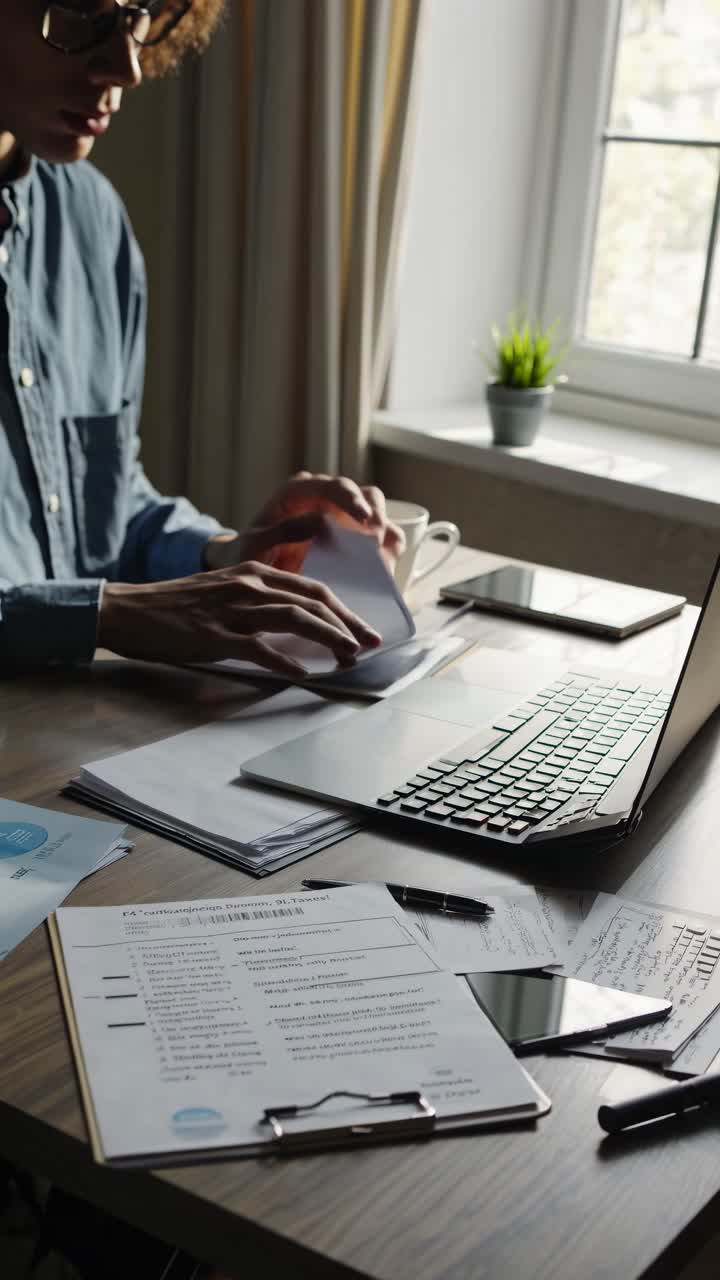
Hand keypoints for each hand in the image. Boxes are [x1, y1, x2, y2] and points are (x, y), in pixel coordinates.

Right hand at [97, 562, 381, 676]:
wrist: (130, 610)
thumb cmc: (178, 606)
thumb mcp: (225, 591)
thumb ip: (261, 601)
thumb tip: (299, 623)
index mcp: (255, 573)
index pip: (312, 590)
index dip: (344, 611)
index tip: (366, 631)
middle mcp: (249, 585)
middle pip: (312, 602)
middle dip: (347, 624)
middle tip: (371, 646)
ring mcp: (232, 609)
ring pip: (293, 619)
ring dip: (327, 638)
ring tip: (348, 656)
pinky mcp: (215, 635)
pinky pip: (257, 647)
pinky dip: (284, 660)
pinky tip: (303, 674)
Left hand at [204, 472, 404, 572]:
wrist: (249, 573)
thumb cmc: (247, 555)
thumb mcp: (254, 545)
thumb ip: (282, 531)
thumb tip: (321, 522)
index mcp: (300, 493)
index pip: (334, 487)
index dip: (353, 500)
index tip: (364, 519)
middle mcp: (327, 500)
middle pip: (366, 497)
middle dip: (376, 518)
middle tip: (375, 544)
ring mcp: (344, 520)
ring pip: (380, 517)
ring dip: (385, 536)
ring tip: (381, 562)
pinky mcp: (355, 542)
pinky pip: (383, 543)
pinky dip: (388, 555)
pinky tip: (382, 571)